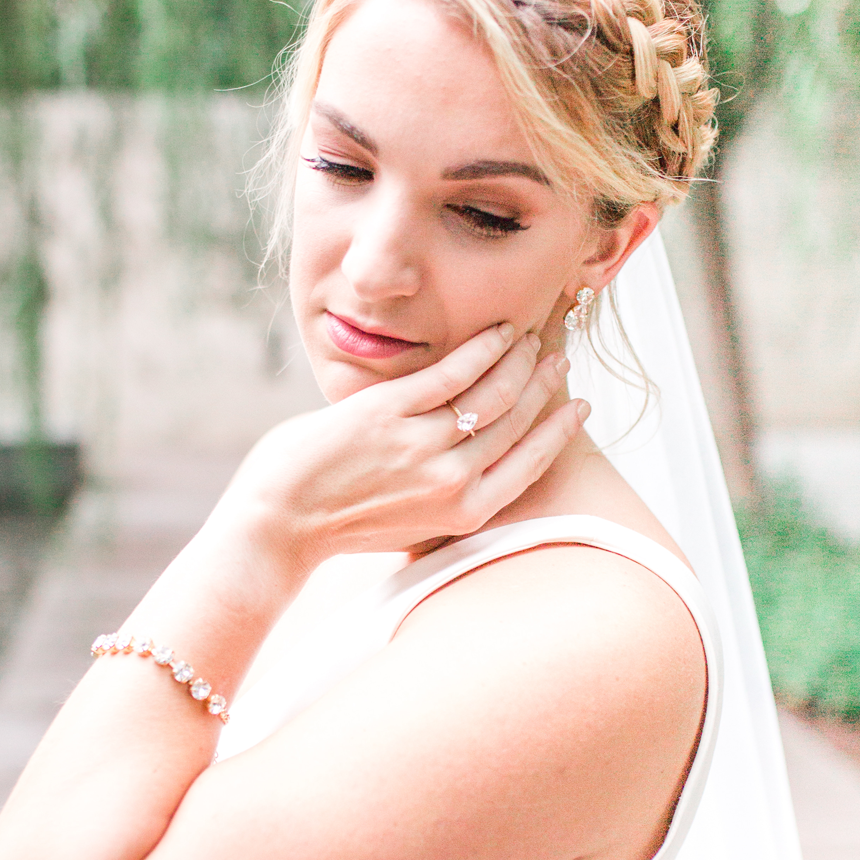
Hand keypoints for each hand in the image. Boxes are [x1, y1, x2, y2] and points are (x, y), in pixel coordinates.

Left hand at [221, 323, 587, 565]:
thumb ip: (450, 501)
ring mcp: (422, 446)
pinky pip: (452, 373)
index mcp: (464, 514)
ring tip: (529, 338)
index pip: (532, 462)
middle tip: (558, 357)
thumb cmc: (342, 524)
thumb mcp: (412, 527)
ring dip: (519, 358)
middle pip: (517, 420)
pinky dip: (482, 348)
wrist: (282, 523)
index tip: (577, 403)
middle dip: (544, 383)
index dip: (559, 429)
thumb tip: (478, 468)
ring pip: (493, 391)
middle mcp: (452, 482)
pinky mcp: (389, 413)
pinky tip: (497, 332)